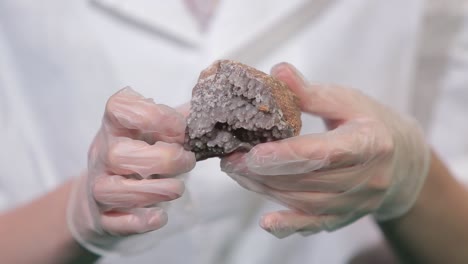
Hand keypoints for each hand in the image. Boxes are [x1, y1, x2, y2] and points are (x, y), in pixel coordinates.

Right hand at [67, 88, 195, 254]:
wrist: (105, 192)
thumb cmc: (139, 154)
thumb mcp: (153, 131)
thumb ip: (177, 122)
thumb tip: (207, 115)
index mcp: (115, 125)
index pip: (119, 108)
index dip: (154, 116)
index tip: (180, 128)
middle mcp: (101, 153)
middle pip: (119, 154)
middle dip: (165, 160)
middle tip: (187, 161)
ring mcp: (97, 186)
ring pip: (114, 190)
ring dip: (156, 190)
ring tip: (177, 188)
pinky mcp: (102, 217)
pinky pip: (116, 222)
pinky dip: (142, 220)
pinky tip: (160, 215)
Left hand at [221, 63, 429, 237]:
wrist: (400, 159)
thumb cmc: (369, 123)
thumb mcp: (346, 101)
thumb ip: (310, 93)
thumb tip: (277, 72)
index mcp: (370, 144)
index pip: (325, 154)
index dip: (287, 155)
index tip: (253, 152)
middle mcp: (367, 179)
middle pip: (309, 181)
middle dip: (265, 173)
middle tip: (231, 160)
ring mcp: (357, 203)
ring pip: (306, 202)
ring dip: (267, 190)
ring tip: (238, 174)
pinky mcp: (346, 216)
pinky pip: (316, 224)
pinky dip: (290, 225)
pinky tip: (267, 222)